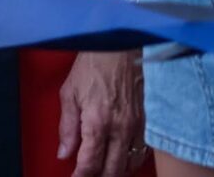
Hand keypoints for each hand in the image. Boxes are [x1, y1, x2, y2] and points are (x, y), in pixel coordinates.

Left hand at [59, 50, 145, 176]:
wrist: (122, 49)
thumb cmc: (94, 66)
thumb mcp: (70, 93)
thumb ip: (67, 127)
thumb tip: (64, 152)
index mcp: (97, 122)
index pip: (90, 163)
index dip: (81, 176)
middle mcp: (120, 129)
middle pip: (112, 170)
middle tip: (88, 175)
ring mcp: (138, 128)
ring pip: (129, 164)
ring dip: (116, 171)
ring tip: (103, 170)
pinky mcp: (149, 124)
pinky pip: (142, 152)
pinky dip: (131, 161)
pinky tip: (122, 158)